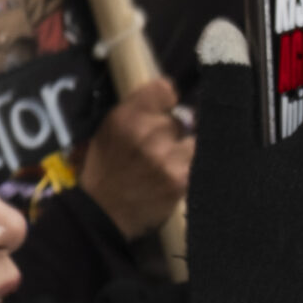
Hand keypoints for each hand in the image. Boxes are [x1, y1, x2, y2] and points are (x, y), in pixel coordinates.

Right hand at [77, 78, 193, 238]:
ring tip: (169, 164)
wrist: (104, 213)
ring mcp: (166, 157)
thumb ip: (137, 112)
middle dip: (173, 132)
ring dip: (184, 152)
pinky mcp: (180, 180)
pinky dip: (189, 168)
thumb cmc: (106, 169)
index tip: (166, 109)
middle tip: (160, 148)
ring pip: (193, 141)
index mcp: (126, 117)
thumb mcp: (110, 130)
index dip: (168, 100)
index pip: (165, 90)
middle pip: (180, 119)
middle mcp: (147, 133)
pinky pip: (197, 163)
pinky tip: (176, 176)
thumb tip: (170, 96)